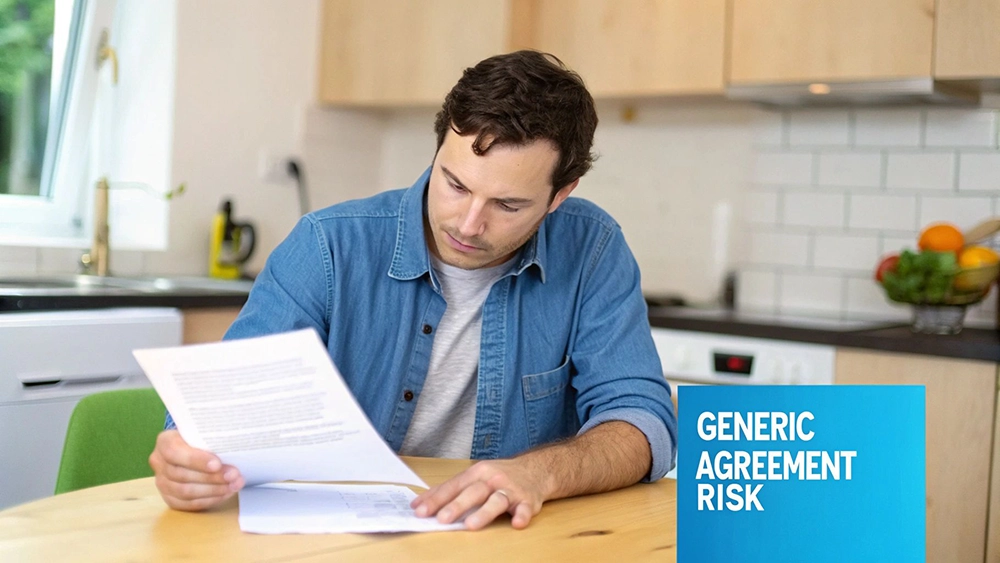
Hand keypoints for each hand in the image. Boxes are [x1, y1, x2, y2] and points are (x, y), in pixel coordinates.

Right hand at [148, 430, 242, 510]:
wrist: (194, 447)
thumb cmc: (202, 437)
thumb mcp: (204, 431)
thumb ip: (211, 439)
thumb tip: (233, 446)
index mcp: (165, 441)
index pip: (175, 452)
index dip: (196, 460)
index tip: (217, 464)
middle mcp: (159, 462)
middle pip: (182, 475)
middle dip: (212, 477)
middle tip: (234, 475)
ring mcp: (162, 482)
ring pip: (185, 492)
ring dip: (213, 490)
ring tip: (233, 485)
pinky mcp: (170, 498)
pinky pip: (189, 504)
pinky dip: (209, 500)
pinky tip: (225, 493)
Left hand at [410, 459, 552, 530]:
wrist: (535, 470)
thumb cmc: (498, 476)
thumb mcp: (474, 476)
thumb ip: (450, 489)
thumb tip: (419, 503)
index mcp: (476, 473)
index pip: (453, 486)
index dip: (436, 499)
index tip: (420, 511)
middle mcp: (492, 479)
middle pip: (473, 492)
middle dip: (456, 505)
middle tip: (442, 519)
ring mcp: (510, 490)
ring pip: (496, 501)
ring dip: (484, 513)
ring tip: (471, 525)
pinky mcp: (527, 500)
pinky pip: (524, 508)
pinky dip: (521, 515)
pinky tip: (517, 523)